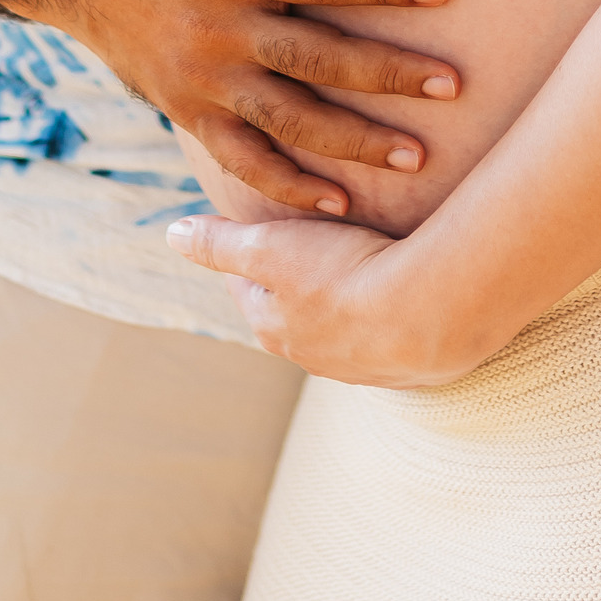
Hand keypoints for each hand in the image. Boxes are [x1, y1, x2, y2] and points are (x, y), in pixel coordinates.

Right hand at [62, 0, 461, 215]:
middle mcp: (212, 31)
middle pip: (317, 60)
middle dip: (388, 75)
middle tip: (456, 85)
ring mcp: (198, 81)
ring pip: (288, 123)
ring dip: (355, 143)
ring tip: (420, 157)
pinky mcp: (185, 111)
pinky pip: (242, 158)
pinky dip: (288, 187)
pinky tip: (339, 203)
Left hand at [166, 208, 469, 385]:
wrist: (428, 311)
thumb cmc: (343, 272)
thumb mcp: (270, 246)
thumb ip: (221, 243)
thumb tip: (173, 235)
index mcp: (273, 327)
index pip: (249, 289)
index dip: (249, 256)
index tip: (256, 233)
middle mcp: (310, 356)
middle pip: (292, 315)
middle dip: (295, 285)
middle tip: (309, 248)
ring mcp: (359, 367)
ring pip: (338, 331)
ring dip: (341, 306)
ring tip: (358, 269)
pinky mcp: (403, 367)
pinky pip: (384, 341)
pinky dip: (384, 319)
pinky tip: (400, 296)